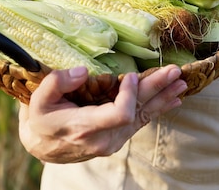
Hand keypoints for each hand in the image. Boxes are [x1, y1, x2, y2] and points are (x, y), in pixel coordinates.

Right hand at [18, 64, 186, 162]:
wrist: (42, 146)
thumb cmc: (40, 120)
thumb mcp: (38, 100)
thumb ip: (58, 83)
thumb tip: (82, 71)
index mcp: (85, 127)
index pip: (119, 114)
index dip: (130, 94)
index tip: (130, 74)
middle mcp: (104, 138)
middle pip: (137, 112)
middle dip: (156, 89)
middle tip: (174, 72)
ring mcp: (113, 140)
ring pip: (143, 116)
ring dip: (162, 98)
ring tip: (181, 84)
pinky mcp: (118, 137)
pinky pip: (141, 121)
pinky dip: (156, 108)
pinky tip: (172, 100)